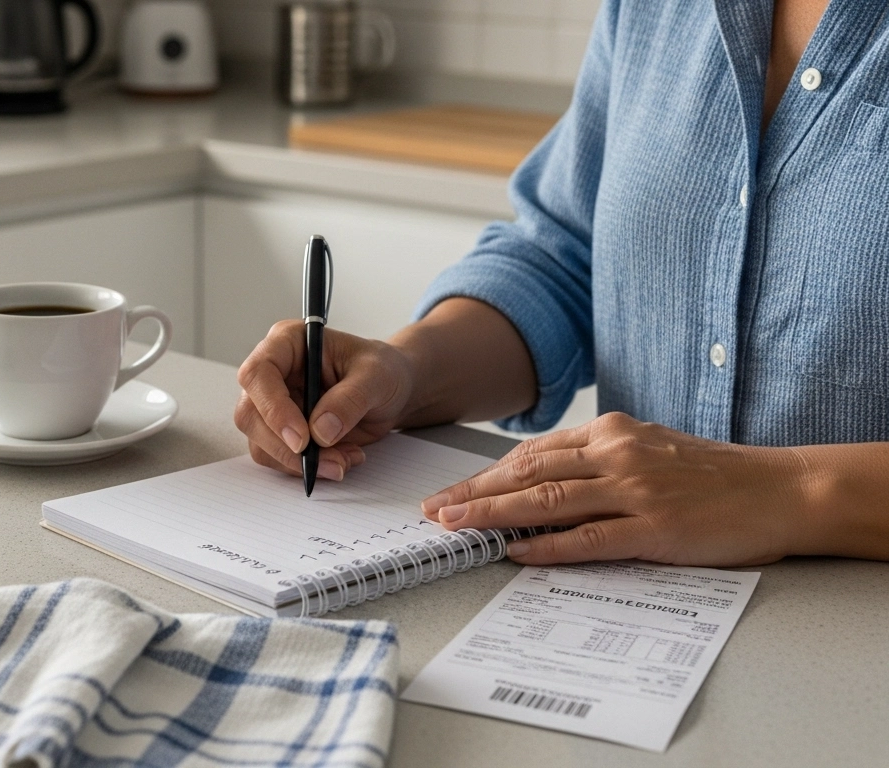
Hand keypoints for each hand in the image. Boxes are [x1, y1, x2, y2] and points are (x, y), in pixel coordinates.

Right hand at [235, 320, 416, 481]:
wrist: (391, 392)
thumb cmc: (382, 370)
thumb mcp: (376, 376)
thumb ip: (350, 400)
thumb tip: (320, 431)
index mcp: (287, 343)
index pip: (258, 373)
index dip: (273, 408)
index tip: (302, 439)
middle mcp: (273, 374)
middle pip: (250, 415)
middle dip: (285, 447)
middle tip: (329, 462)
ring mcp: (273, 405)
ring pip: (261, 443)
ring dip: (300, 463)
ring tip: (345, 459)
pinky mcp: (282, 433)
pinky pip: (279, 459)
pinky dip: (308, 468)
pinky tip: (340, 459)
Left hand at [420, 413, 808, 566]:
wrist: (781, 488)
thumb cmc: (713, 474)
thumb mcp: (649, 449)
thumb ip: (597, 460)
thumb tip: (541, 479)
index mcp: (612, 432)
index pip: (533, 453)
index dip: (486, 474)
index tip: (452, 490)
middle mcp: (617, 454)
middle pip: (528, 473)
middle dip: (474, 492)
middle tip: (434, 510)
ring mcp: (635, 490)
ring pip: (547, 500)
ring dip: (494, 515)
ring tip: (457, 527)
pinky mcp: (655, 527)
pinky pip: (589, 538)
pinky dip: (548, 546)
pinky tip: (516, 552)